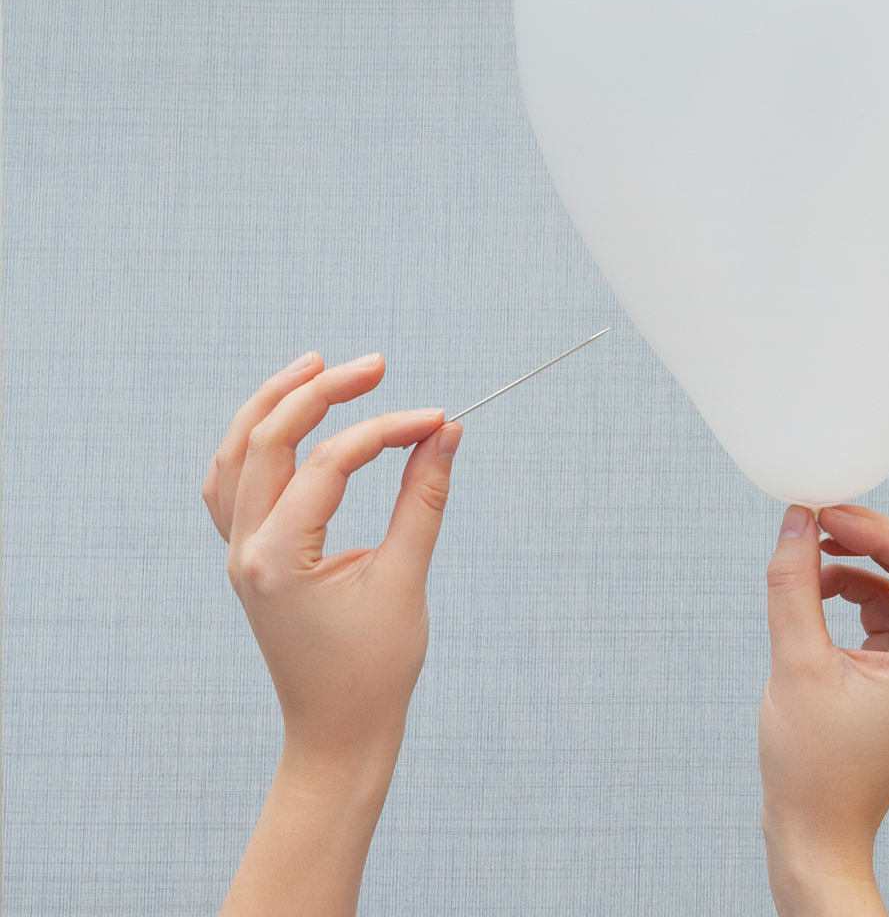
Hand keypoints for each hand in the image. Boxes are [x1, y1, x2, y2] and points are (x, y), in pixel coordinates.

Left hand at [202, 351, 462, 760]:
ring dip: (273, 407)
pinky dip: (256, 446)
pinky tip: (287, 426)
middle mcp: (246, 549)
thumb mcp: (405, 579)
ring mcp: (239, 554)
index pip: (330, 463)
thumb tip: (444, 432)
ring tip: (315, 368)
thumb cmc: (374, 669)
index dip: (386, 430)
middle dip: (319, 392)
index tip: (436, 419)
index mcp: (277, 557)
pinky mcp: (249, 559)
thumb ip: (422, 497)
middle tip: (374, 365)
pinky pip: (233, 485)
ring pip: (235, 456)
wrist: (337, 734)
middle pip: (266, 440)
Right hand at [759, 503, 888, 914]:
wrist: (815, 834)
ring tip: (804, 567)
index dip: (877, 528)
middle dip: (866, 540)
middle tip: (814, 523)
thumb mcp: (795, 662)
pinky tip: (812, 598)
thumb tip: (796, 519)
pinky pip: (885, 615)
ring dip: (853, 567)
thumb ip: (795, 583)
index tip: (826, 516)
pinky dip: (850, 597)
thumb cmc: (811, 766)